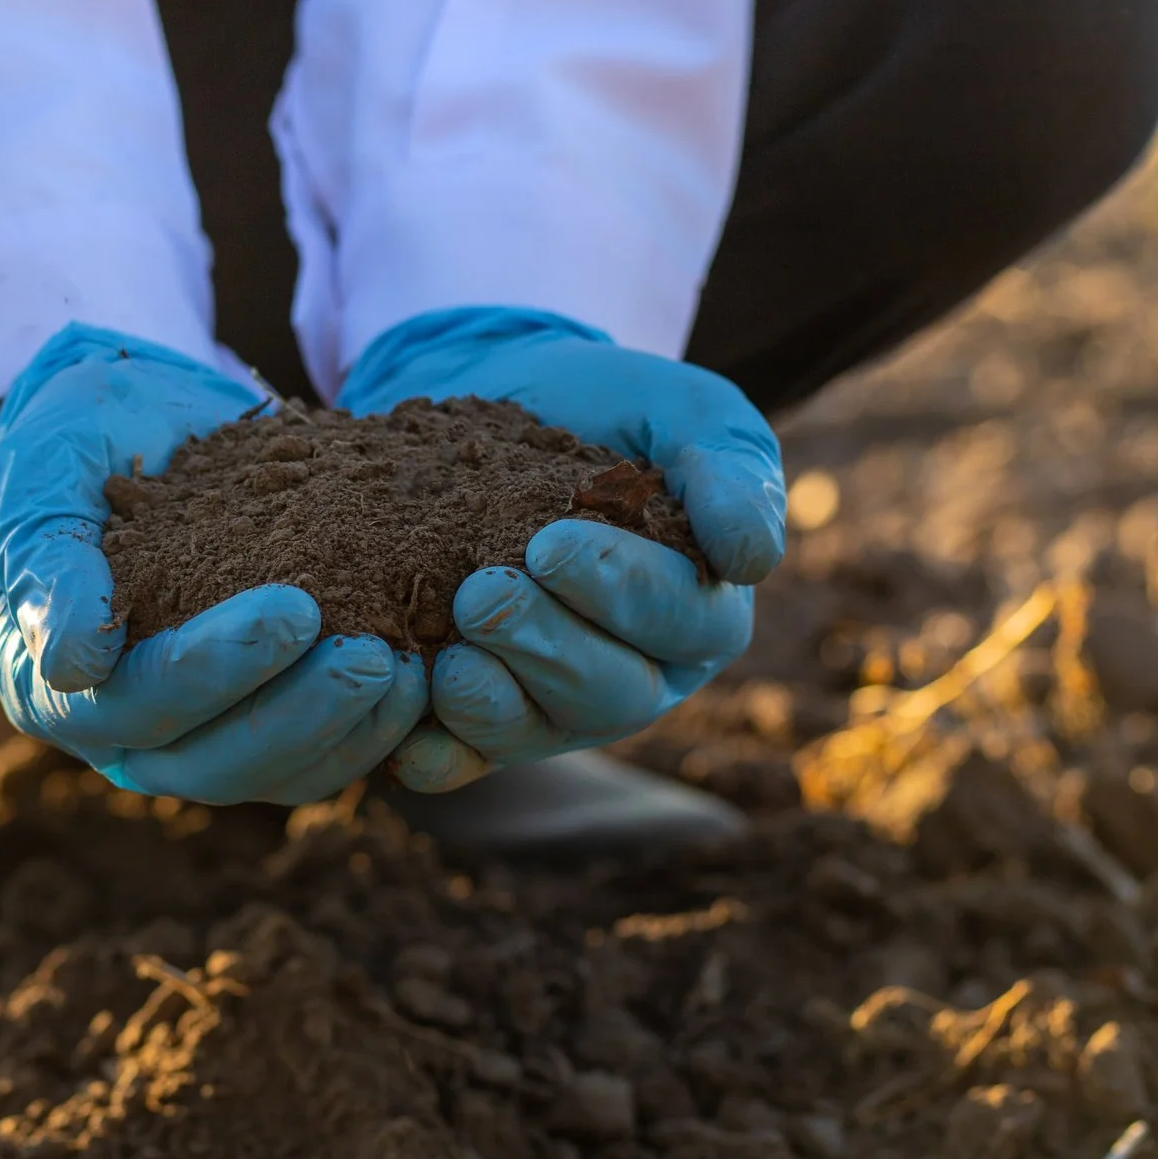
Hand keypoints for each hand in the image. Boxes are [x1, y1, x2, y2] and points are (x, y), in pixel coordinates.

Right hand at [0, 324, 426, 803]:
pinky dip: (370, 732)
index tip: (295, 611)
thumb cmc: (79, 442)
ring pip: (273, 776)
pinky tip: (420, 680)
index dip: (215, 668)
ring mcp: (191, 742)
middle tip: (373, 658)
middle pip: (210, 763)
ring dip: (347, 732)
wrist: (135, 423)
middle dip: (298, 715)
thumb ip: (51, 564)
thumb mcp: (46, 476)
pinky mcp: (256, 731)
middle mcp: (119, 735)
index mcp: (53, 684)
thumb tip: (73, 665)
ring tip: (408, 670)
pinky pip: (316, 761)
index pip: (137, 701)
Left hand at [337, 307, 782, 791]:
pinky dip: (434, 754)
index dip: (620, 593)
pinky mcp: (484, 720)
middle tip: (483, 594)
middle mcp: (639, 671)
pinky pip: (462, 760)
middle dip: (546, 648)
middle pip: (611, 695)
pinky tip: (406, 736)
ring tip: (447, 654)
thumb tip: (752, 559)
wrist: (500, 398)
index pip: (683, 622)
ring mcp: (558, 704)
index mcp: (701, 608)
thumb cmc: (610, 409)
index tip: (550, 543)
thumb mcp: (686, 414)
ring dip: (489, 703)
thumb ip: (730, 472)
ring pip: (537, 733)